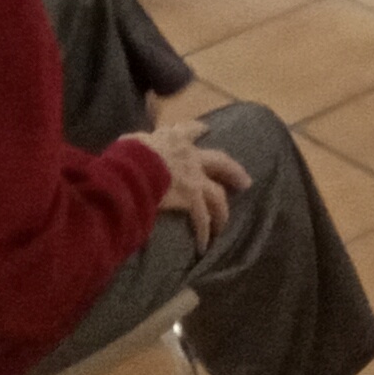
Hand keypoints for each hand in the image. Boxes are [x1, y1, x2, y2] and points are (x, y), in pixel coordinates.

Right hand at [138, 120, 252, 249]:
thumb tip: (132, 146)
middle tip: (245, 182)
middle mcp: (190, 157)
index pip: (189, 130)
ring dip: (221, 212)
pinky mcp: (191, 199)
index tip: (207, 129)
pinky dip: (203, 232)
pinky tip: (204, 246)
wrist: (132, 170)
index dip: (198, 129)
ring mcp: (194, 178)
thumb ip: (138, 144)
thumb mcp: (131, 143)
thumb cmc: (127, 155)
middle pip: (221, 162)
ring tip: (223, 225)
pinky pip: (202, 219)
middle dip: (234, 172)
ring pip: (217, 196)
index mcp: (174, 139)